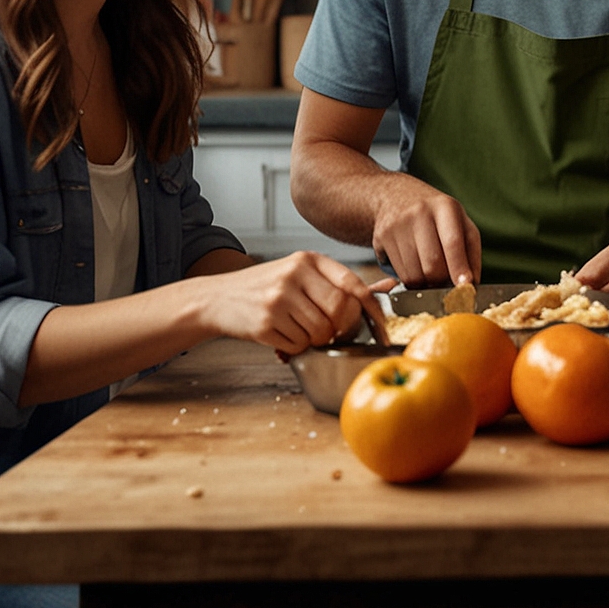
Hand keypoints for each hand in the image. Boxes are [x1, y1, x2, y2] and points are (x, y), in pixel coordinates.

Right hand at [197, 251, 383, 355]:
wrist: (220, 298)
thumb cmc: (268, 287)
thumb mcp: (303, 275)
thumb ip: (342, 283)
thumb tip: (389, 288)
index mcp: (308, 259)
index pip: (352, 284)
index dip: (371, 309)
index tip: (381, 327)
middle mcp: (294, 274)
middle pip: (340, 311)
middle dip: (341, 328)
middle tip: (331, 331)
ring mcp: (278, 298)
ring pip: (321, 332)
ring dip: (316, 340)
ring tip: (300, 329)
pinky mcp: (265, 323)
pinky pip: (299, 345)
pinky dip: (296, 347)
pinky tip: (283, 335)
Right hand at [371, 178, 481, 287]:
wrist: (396, 196)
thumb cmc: (436, 216)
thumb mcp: (460, 223)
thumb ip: (470, 253)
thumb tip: (472, 285)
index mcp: (445, 206)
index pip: (452, 242)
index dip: (459, 267)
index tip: (466, 286)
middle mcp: (419, 212)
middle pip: (432, 265)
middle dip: (442, 281)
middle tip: (445, 282)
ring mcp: (397, 224)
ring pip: (414, 275)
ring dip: (426, 284)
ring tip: (429, 273)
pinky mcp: (381, 237)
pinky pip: (399, 275)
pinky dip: (411, 280)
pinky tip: (414, 267)